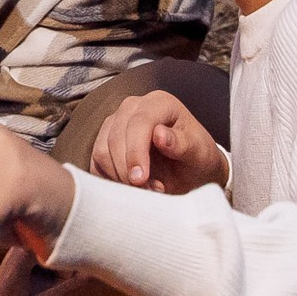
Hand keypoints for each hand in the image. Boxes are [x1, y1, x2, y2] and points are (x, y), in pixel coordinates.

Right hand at [90, 91, 228, 196]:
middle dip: (128, 169)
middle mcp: (133, 108)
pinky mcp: (105, 143)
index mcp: (159, 103)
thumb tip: (160, 134)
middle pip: (116, 136)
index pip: (139, 122)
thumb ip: (181, 143)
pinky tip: (132, 190)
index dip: (136, 152)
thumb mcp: (199, 153)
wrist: (192, 172)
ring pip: (102, 150)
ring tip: (145, 191)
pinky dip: (111, 180)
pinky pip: (97, 164)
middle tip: (147, 192)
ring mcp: (116, 123)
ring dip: (120, 177)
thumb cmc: (198, 158)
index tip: (140, 179)